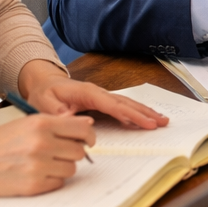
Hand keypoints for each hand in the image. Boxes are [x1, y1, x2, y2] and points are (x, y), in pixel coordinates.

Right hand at [0, 113, 95, 196]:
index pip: (82, 129)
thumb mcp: (24, 124)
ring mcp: (39, 166)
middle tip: (58, 154)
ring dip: (61, 168)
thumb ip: (56, 124)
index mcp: (41, 124)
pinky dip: (51, 180)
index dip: (88, 136)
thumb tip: (87, 125)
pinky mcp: (34, 185)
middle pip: (79, 151)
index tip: (88, 141)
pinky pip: (59, 183)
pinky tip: (35, 174)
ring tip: (42, 164)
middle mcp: (42, 143)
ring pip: (71, 169)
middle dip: (72, 153)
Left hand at [18, 60, 167, 130]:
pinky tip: (146, 118)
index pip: (114, 106)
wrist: (44, 83)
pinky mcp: (102, 101)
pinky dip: (137, 112)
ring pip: (128, 104)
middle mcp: (99, 93)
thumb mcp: (44, 102)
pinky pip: (123, 106)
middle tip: (163, 122)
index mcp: (88, 93)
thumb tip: (69, 117)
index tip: (147, 124)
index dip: (131, 115)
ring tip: (163, 120)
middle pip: (127, 103)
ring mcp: (102, 96)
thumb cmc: (44, 93)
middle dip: (146, 113)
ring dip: (145, 112)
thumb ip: (56, 111)